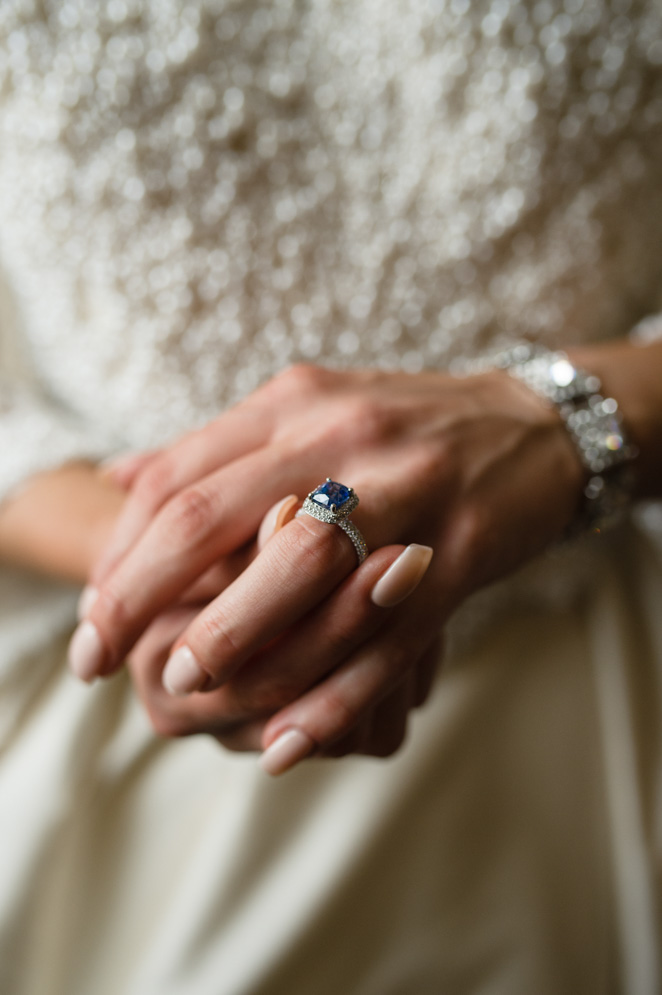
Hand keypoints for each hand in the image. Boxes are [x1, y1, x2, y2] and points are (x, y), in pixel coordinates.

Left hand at [70, 365, 583, 769]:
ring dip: (232, 640)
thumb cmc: (402, 428)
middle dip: (142, 595)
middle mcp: (341, 438)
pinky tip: (285, 740)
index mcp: (294, 405)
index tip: (91, 615)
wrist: (532, 427)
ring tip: (180, 689)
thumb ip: (217, 447)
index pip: (178, 478)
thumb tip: (117, 476)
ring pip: (300, 571)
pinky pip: (387, 634)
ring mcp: (406, 491)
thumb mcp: (307, 411)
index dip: (121, 551)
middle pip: (214, 515)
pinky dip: (333, 694)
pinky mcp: (461, 550)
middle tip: (97, 659)